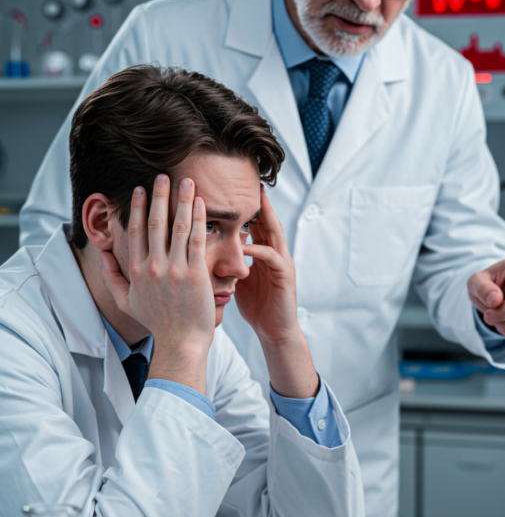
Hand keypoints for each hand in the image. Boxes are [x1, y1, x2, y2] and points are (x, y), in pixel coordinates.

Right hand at [101, 175, 214, 391]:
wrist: (181, 342)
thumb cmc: (157, 323)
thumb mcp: (126, 302)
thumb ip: (111, 277)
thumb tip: (101, 253)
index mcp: (136, 271)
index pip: (135, 231)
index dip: (138, 207)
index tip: (141, 189)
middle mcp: (153, 267)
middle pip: (155, 222)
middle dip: (159, 195)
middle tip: (162, 175)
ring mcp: (175, 269)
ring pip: (177, 226)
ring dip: (182, 200)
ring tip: (187, 181)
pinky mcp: (195, 273)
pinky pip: (196, 239)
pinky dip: (198, 219)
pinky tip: (201, 203)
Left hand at [234, 187, 318, 397]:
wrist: (274, 332)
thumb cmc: (257, 306)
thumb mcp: (239, 278)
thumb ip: (230, 260)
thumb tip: (207, 248)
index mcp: (264, 252)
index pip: (255, 223)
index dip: (244, 206)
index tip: (230, 190)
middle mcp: (275, 253)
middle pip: (267, 220)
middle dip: (258, 202)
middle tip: (246, 183)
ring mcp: (282, 263)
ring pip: (274, 233)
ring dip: (263, 217)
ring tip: (248, 204)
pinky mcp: (285, 276)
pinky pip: (271, 257)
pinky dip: (258, 249)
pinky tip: (245, 244)